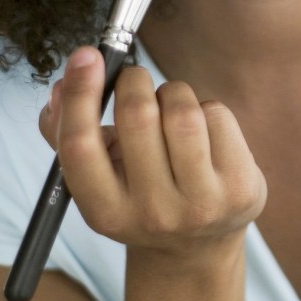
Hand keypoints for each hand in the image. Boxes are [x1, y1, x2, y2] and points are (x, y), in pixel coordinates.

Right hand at [39, 46, 266, 253]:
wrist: (199, 245)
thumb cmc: (140, 193)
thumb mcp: (100, 178)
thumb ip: (67, 134)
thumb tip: (59, 87)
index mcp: (105, 213)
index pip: (81, 146)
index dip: (80, 95)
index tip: (87, 55)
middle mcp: (152, 214)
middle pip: (138, 116)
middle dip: (135, 81)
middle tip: (135, 79)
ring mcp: (201, 204)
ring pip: (182, 111)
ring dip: (173, 92)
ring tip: (171, 107)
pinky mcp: (241, 189)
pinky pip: (217, 115)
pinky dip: (206, 109)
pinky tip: (204, 132)